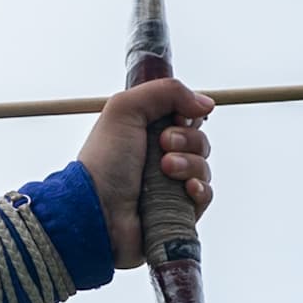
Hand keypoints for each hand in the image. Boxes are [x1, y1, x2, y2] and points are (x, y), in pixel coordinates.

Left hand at [77, 79, 214, 270]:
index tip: (174, 118)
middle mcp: (159, 157)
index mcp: (146, 133)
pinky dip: (199, 190)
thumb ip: (165, 92)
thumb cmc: (104, 161)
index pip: (186, 118)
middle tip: (162, 144)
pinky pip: (205, 196)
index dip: (186, 116)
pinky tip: (185, 189)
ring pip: (204, 167)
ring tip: (164, 169)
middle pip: (199, 140)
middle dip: (186, 139)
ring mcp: (170, 185)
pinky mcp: (178, 210)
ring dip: (188, 164)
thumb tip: (205, 103)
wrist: (97, 209)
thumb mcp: (124, 109)